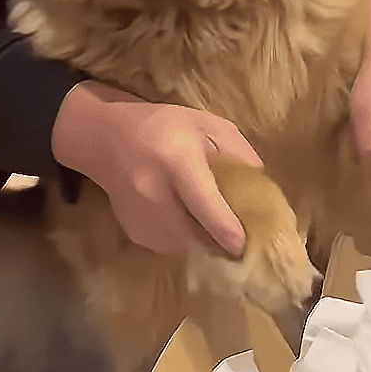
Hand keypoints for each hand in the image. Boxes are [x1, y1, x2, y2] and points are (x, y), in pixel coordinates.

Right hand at [51, 81, 263, 256]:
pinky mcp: (136, 233)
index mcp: (178, 162)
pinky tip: (182, 216)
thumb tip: (263, 191)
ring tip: (205, 215)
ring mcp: (142, 218)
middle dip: (223, 240)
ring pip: (188, 246)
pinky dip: (184, 239)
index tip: (248, 245)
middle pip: (200, 235)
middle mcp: (156, 194)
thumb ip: (239, 154)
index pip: (207, 207)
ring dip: (204, 239)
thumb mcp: (207, 124)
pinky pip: (172, 247)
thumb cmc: (164, 127)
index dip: (230, 232)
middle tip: (239, 232)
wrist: (107, 139)